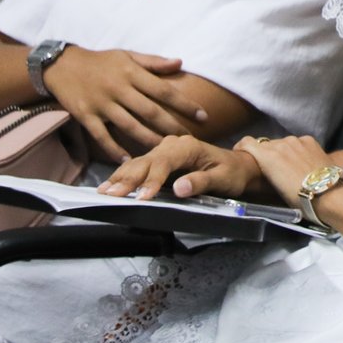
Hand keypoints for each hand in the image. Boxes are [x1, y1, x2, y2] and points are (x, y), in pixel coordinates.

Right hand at [42, 45, 209, 160]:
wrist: (61, 65)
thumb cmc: (101, 61)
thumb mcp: (128, 55)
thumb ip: (154, 62)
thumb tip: (181, 62)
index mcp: (131, 73)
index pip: (164, 90)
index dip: (184, 104)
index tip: (203, 116)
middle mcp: (118, 89)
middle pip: (150, 111)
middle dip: (172, 126)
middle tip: (189, 139)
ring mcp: (101, 103)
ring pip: (129, 126)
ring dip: (149, 140)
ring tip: (166, 151)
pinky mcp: (85, 115)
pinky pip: (102, 135)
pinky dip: (114, 148)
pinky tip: (129, 159)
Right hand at [96, 133, 261, 200]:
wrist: (237, 167)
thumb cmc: (232, 173)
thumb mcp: (223, 178)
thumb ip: (201, 182)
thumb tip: (180, 188)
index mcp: (188, 146)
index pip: (164, 163)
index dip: (152, 180)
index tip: (142, 197)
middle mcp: (172, 145)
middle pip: (146, 161)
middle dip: (128, 179)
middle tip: (111, 194)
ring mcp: (164, 152)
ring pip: (137, 163)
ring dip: (120, 178)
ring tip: (104, 191)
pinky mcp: (158, 161)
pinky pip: (138, 167)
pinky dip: (124, 176)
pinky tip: (110, 185)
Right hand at [234, 133, 331, 205]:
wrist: (327, 193)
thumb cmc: (298, 198)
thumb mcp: (274, 185)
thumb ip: (267, 170)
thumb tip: (266, 166)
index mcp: (267, 155)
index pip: (247, 142)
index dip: (242, 147)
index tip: (243, 154)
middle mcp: (280, 143)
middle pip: (266, 145)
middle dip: (266, 154)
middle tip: (272, 168)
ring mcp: (297, 140)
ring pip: (283, 143)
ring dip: (283, 152)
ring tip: (291, 167)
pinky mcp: (310, 140)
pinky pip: (298, 143)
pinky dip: (297, 150)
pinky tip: (304, 162)